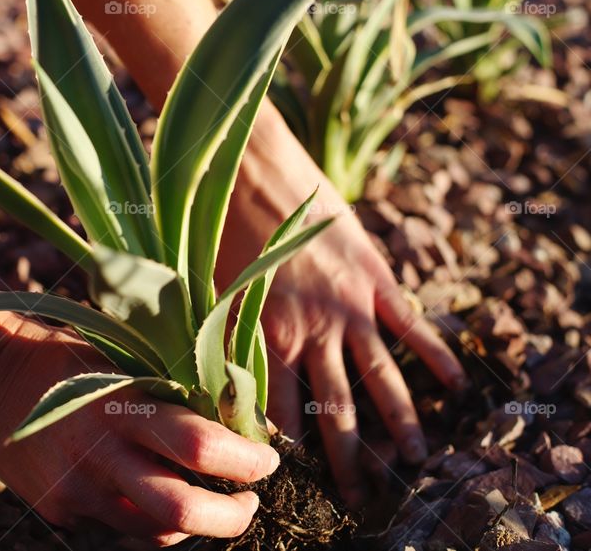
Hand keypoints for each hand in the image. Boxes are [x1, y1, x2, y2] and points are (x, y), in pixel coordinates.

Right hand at [0, 315, 279, 545]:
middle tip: (250, 502)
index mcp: (118, 405)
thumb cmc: (64, 354)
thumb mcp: (119, 355)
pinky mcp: (61, 511)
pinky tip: (150, 489)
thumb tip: (238, 415)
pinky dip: (149, 516)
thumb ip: (170, 388)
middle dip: (233, 517)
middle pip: (183, 513)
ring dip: (195, 523)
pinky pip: (122, 526)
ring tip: (208, 497)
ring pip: (156, 532)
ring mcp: (76, 491)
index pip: (198, 447)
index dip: (246, 461)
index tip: (268, 459)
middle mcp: (98, 455)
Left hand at [218, 105, 466, 505]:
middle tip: (359, 497)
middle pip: (334, 410)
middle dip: (347, 459)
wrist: (249, 168)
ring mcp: (349, 306)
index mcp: (266, 337)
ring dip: (397, 422)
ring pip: (380, 378)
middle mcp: (312, 331)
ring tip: (411, 459)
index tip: (296, 480)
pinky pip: (411, 325)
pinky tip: (454, 383)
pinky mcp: (374, 277)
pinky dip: (434, 355)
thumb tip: (215, 385)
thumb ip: (221, 339)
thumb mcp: (211, 291)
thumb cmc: (218, 228)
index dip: (288, 450)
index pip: (279, 412)